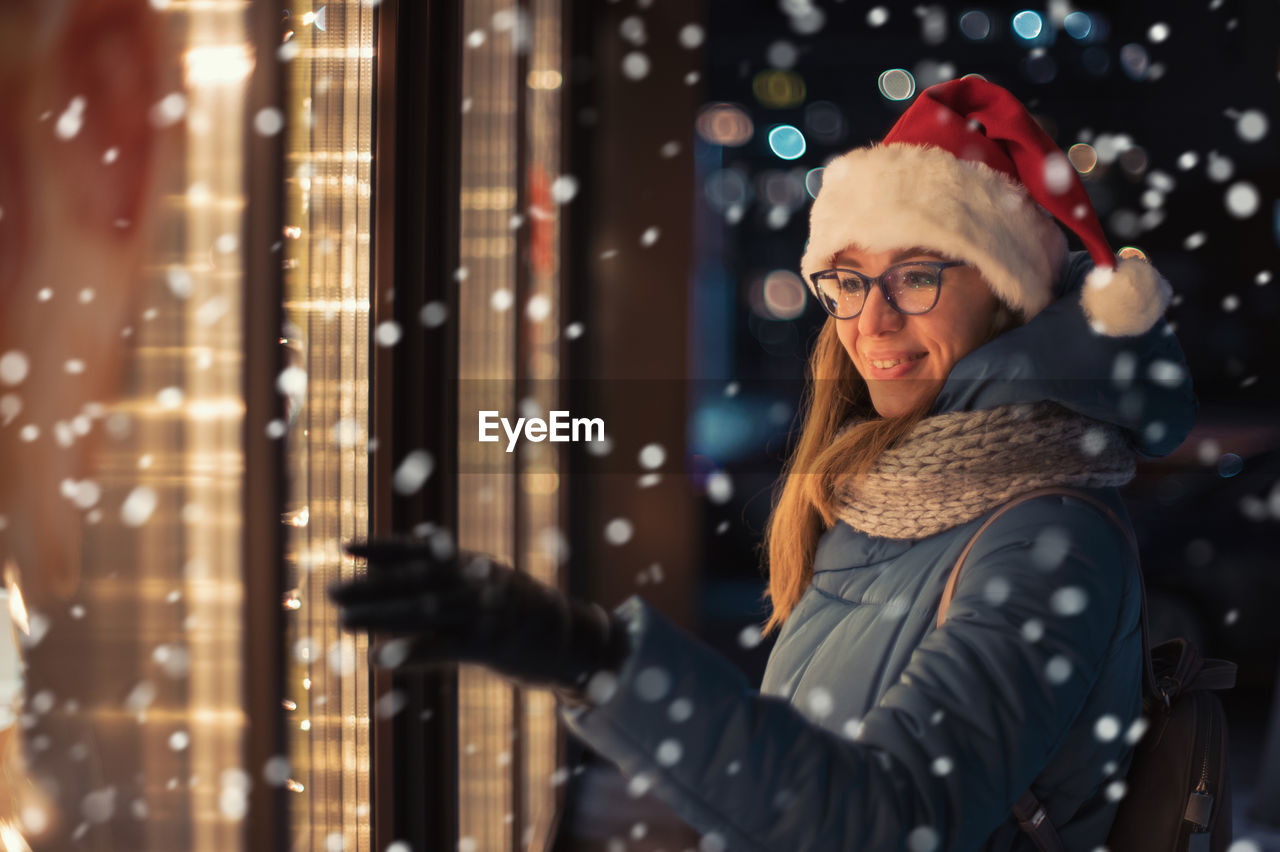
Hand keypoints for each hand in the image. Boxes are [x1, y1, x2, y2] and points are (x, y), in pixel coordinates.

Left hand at [328, 539, 629, 698]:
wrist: (578, 641)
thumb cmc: (530, 614)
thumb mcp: (494, 584)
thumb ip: (457, 571)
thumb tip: (420, 543)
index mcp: (476, 566)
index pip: (422, 552)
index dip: (383, 548)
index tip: (346, 546)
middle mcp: (478, 583)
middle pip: (416, 581)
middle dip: (371, 586)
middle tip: (330, 590)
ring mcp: (485, 612)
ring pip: (423, 611)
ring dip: (380, 617)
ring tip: (343, 620)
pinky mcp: (492, 644)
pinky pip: (444, 647)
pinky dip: (411, 652)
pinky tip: (380, 658)